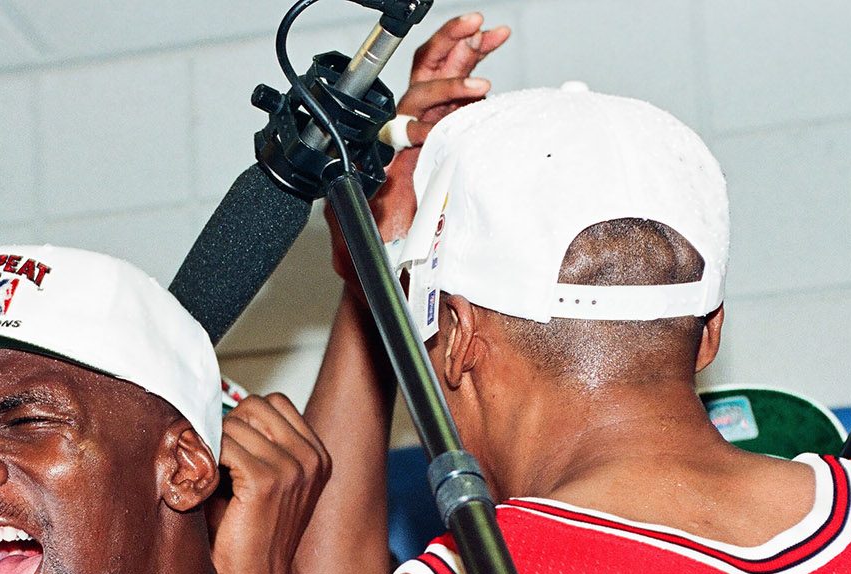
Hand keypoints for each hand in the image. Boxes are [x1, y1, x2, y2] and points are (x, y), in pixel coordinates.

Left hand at [210, 394, 330, 573]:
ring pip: (236, 423)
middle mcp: (311, 458)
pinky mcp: (267, 480)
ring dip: (217, 443)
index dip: (245, 420)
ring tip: (212, 474)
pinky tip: (210, 482)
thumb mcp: (265, 480)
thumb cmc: (251, 534)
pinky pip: (225, 445)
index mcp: (317, 456)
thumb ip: (255, 443)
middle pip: (255, 406)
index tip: (230, 448)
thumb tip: (215, 406)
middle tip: (216, 460)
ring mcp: (293, 468)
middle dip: (229, 427)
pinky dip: (210, 458)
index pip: (274, 403)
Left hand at [329, 13, 510, 284]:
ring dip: (465, 50)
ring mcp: (427, 133)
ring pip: (442, 78)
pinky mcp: (447, 139)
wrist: (384, 268)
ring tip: (488, 32)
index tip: (443, 123)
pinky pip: (461, 97)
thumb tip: (378, 180)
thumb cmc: (370, 251)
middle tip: (472, 29)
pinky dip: (475, 70)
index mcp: (386, 149)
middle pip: (424, 77)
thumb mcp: (357, 230)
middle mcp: (405, 134)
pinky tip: (493, 49)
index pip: (410, 110)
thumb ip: (362, 204)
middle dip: (448, 48)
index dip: (431, 105)